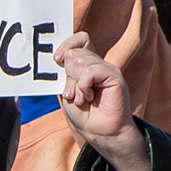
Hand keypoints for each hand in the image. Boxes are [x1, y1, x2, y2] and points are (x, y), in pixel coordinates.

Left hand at [57, 32, 153, 170]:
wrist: (99, 131)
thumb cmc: (84, 114)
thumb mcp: (68, 91)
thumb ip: (65, 74)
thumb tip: (61, 57)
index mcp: (87, 65)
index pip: (80, 39)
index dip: (67, 45)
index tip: (57, 59)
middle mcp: (98, 64)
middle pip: (76, 52)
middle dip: (68, 73)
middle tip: (73, 93)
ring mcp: (107, 69)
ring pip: (81, 61)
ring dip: (75, 84)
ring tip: (82, 99)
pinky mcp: (114, 75)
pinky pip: (91, 71)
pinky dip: (84, 86)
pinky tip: (89, 97)